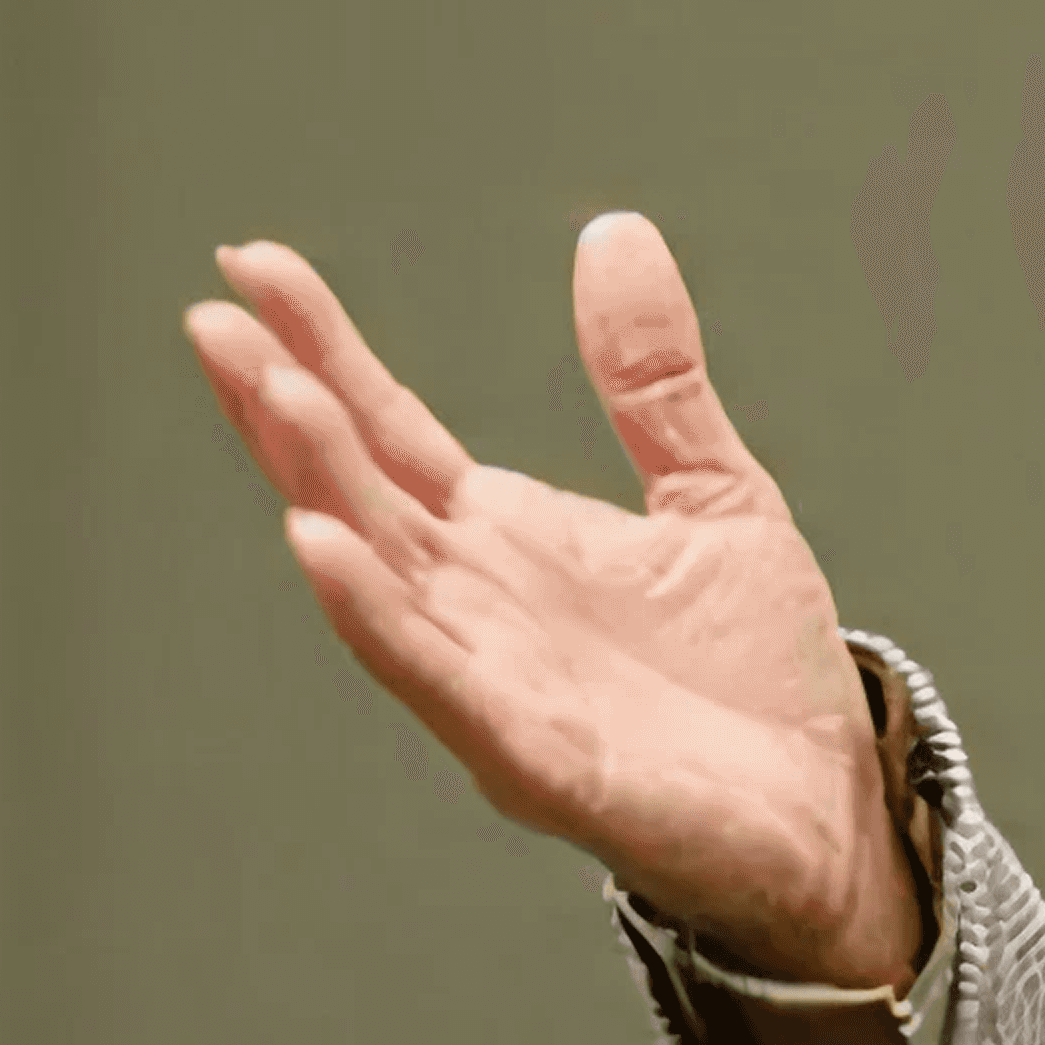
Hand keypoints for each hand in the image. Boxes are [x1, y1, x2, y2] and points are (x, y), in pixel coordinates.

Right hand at [182, 217, 922, 991]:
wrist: (832, 813)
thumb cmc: (757, 679)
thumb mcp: (714, 491)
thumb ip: (653, 376)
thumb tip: (613, 232)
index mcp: (506, 540)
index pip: (388, 430)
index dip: (322, 347)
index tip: (254, 263)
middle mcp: (477, 606)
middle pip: (356, 490)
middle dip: (282, 406)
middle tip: (212, 315)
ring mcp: (497, 682)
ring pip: (379, 576)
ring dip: (319, 488)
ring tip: (268, 397)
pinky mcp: (540, 760)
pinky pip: (440, 682)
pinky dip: (378, 618)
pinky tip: (323, 550)